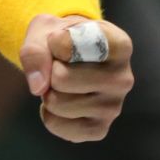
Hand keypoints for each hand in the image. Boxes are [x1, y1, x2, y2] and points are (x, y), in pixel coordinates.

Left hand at [21, 15, 132, 142]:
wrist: (71, 57)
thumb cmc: (63, 39)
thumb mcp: (46, 29)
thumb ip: (36, 49)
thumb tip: (38, 87)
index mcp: (119, 46)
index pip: (67, 46)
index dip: (54, 41)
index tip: (64, 38)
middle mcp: (123, 79)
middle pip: (61, 78)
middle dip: (49, 70)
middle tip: (61, 65)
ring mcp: (113, 108)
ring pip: (56, 103)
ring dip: (48, 91)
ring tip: (63, 82)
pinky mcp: (99, 129)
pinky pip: (55, 124)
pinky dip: (48, 113)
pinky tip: (63, 100)